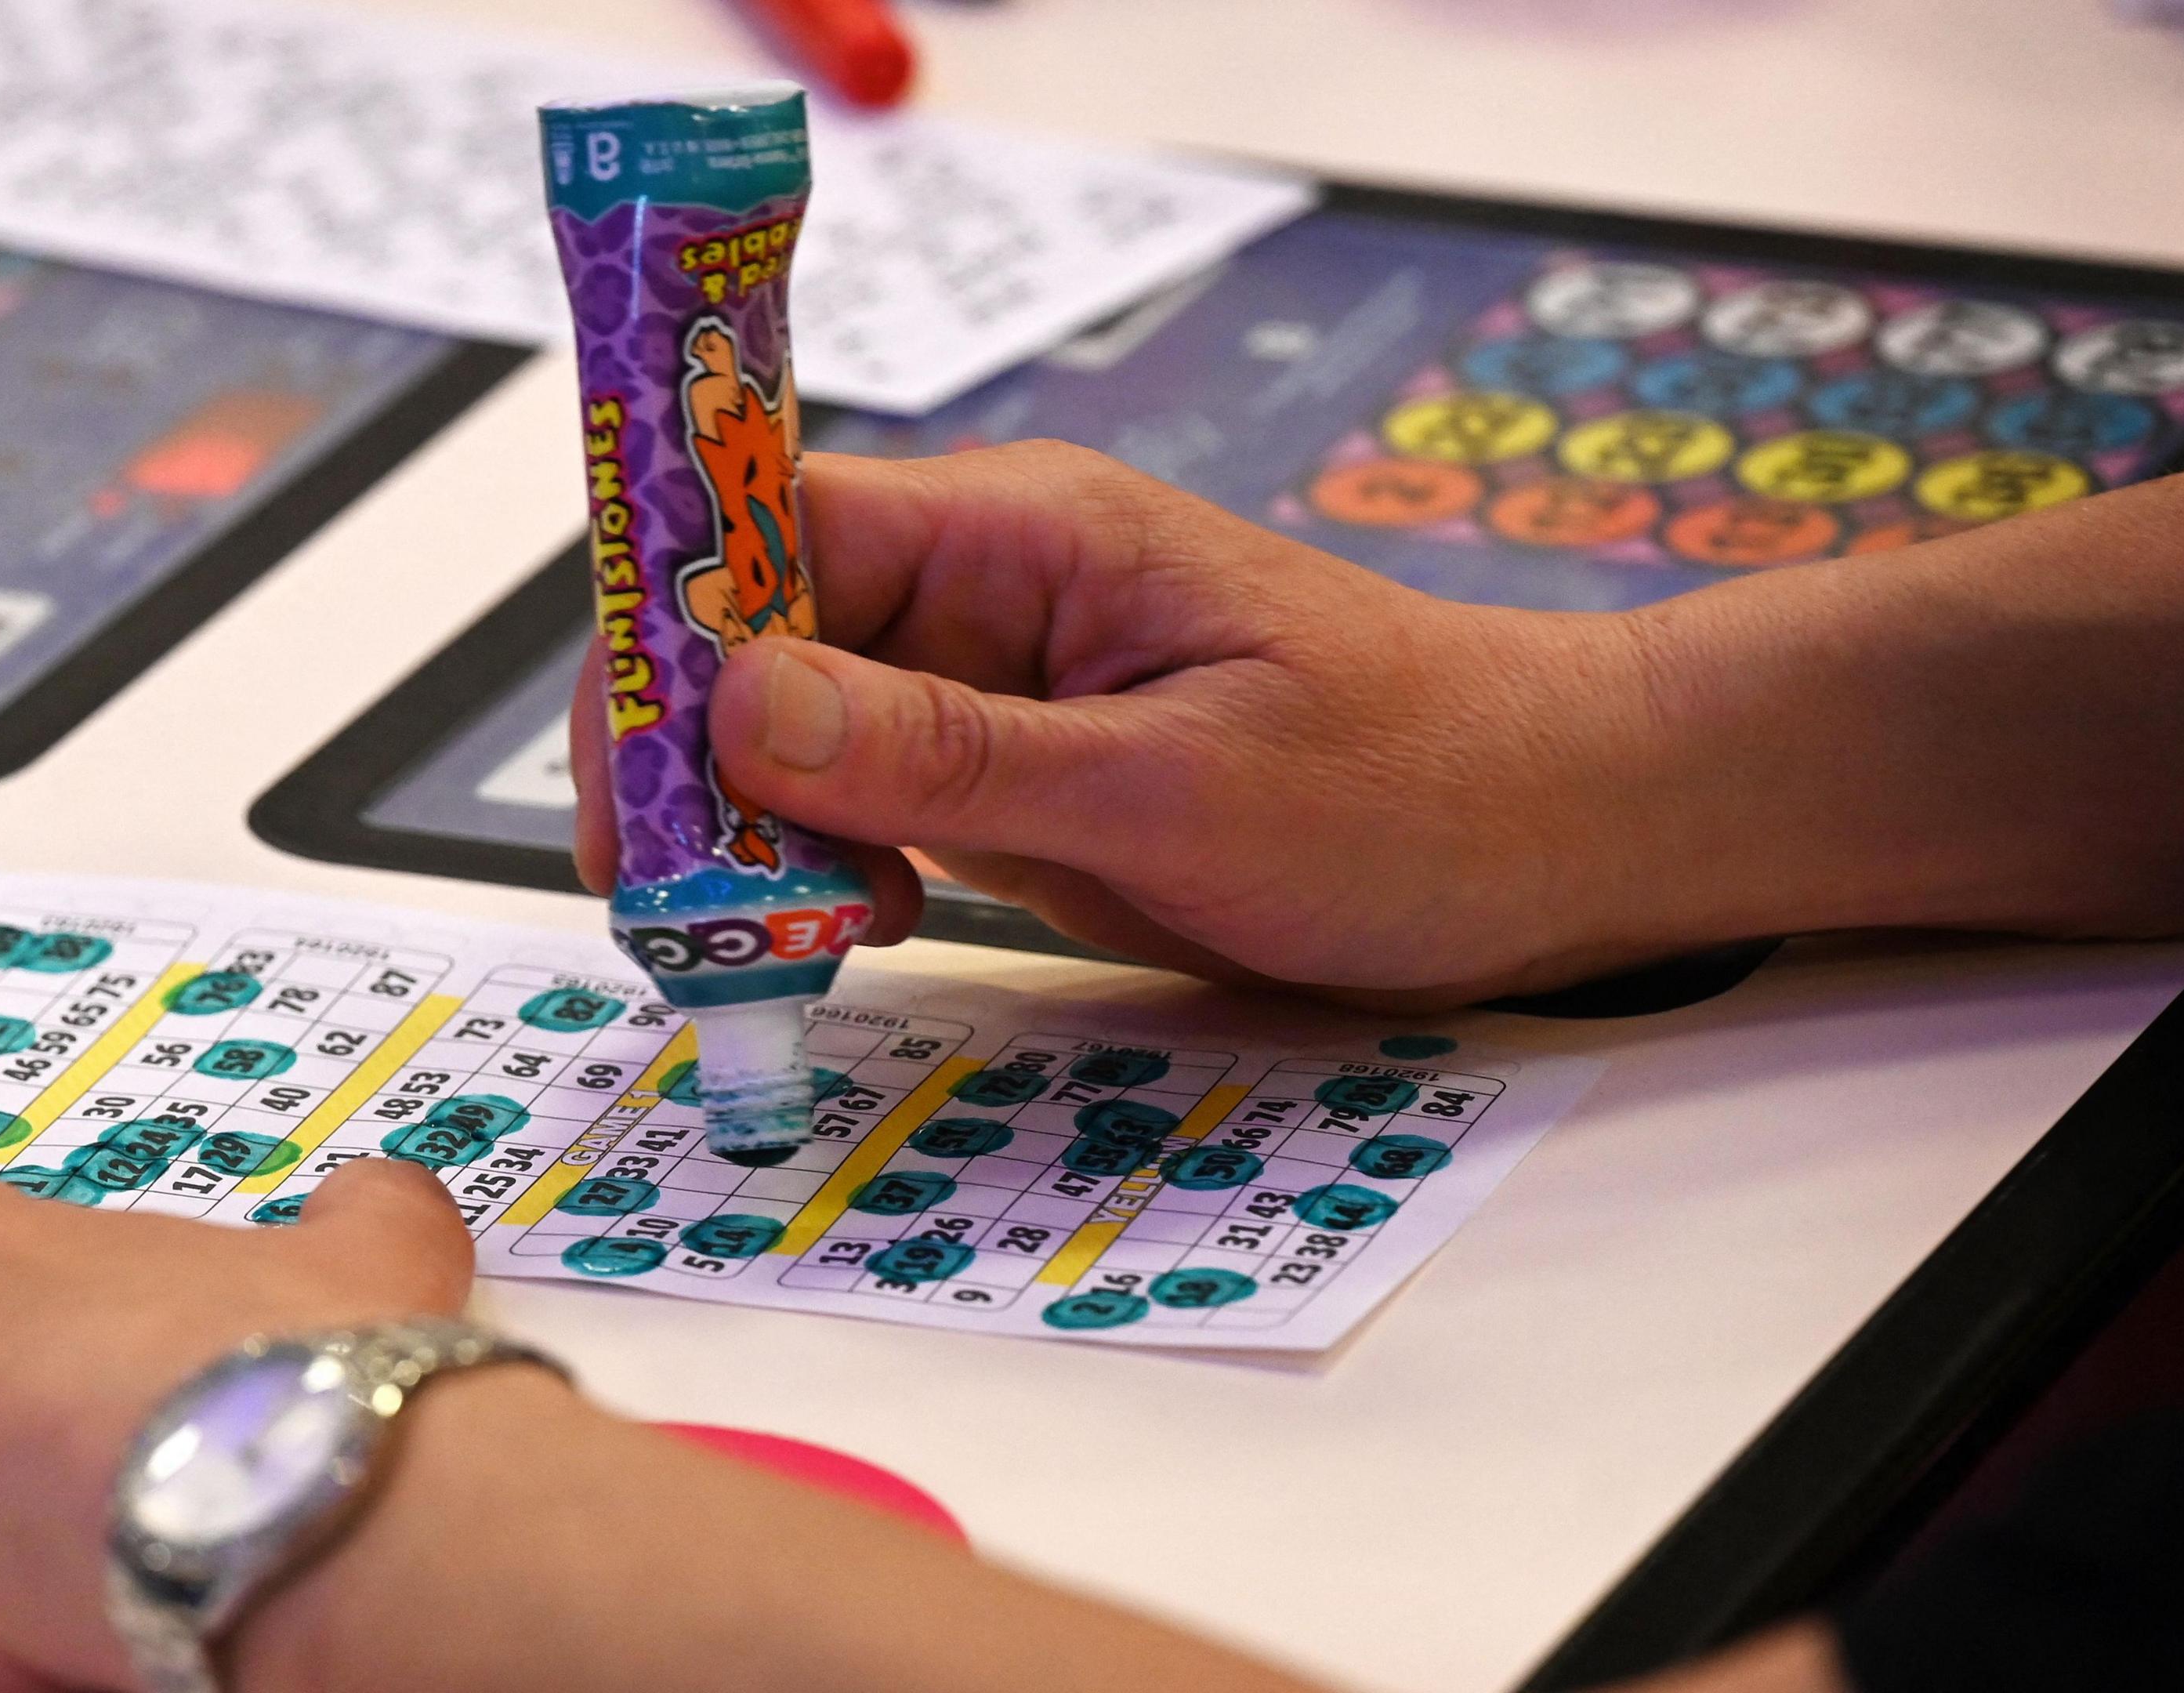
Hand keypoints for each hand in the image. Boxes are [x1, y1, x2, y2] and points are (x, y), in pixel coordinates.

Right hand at [574, 442, 1687, 1003]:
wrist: (1552, 840)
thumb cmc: (1411, 782)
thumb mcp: (1171, 782)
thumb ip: (948, 751)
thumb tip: (739, 704)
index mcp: (1020, 531)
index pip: (773, 523)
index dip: (671, 629)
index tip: (631, 774)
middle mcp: (982, 590)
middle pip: (754, 638)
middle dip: (691, 764)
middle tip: (682, 907)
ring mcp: (989, 686)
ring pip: (789, 733)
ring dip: (746, 833)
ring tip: (771, 938)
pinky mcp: (1009, 774)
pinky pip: (859, 802)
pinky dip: (815, 871)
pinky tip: (838, 932)